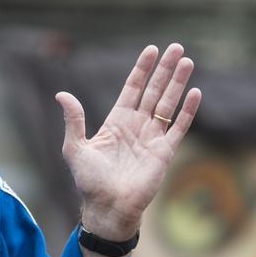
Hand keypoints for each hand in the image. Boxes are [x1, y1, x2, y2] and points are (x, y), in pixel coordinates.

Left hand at [55, 43, 200, 239]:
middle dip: (165, 69)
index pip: (133, 88)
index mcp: (117, 121)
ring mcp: (152, 138)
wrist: (107, 208)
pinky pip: (179, 127)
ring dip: (178, 83)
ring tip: (187, 61)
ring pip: (168, 104)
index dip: (142, 69)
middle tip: (177, 47)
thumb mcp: (75, 148)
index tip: (152, 49)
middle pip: (155, 90)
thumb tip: (61, 94)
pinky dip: (187, 110)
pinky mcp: (164, 152)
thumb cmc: (89, 182)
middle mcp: (137, 126)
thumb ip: (73, 120)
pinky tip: (194, 92)